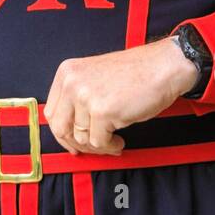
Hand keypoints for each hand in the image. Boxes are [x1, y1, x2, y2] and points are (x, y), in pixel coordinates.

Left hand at [44, 39, 197, 155]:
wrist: (163, 67)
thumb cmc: (136, 73)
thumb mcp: (95, 77)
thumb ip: (77, 98)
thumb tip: (70, 130)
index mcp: (67, 72)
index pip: (51, 112)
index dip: (62, 132)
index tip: (72, 141)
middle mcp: (72, 82)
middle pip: (59, 127)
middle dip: (76, 144)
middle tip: (93, 147)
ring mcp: (86, 96)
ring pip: (81, 138)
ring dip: (98, 146)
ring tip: (113, 140)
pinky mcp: (102, 111)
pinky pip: (99, 142)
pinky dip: (110, 146)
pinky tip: (119, 140)